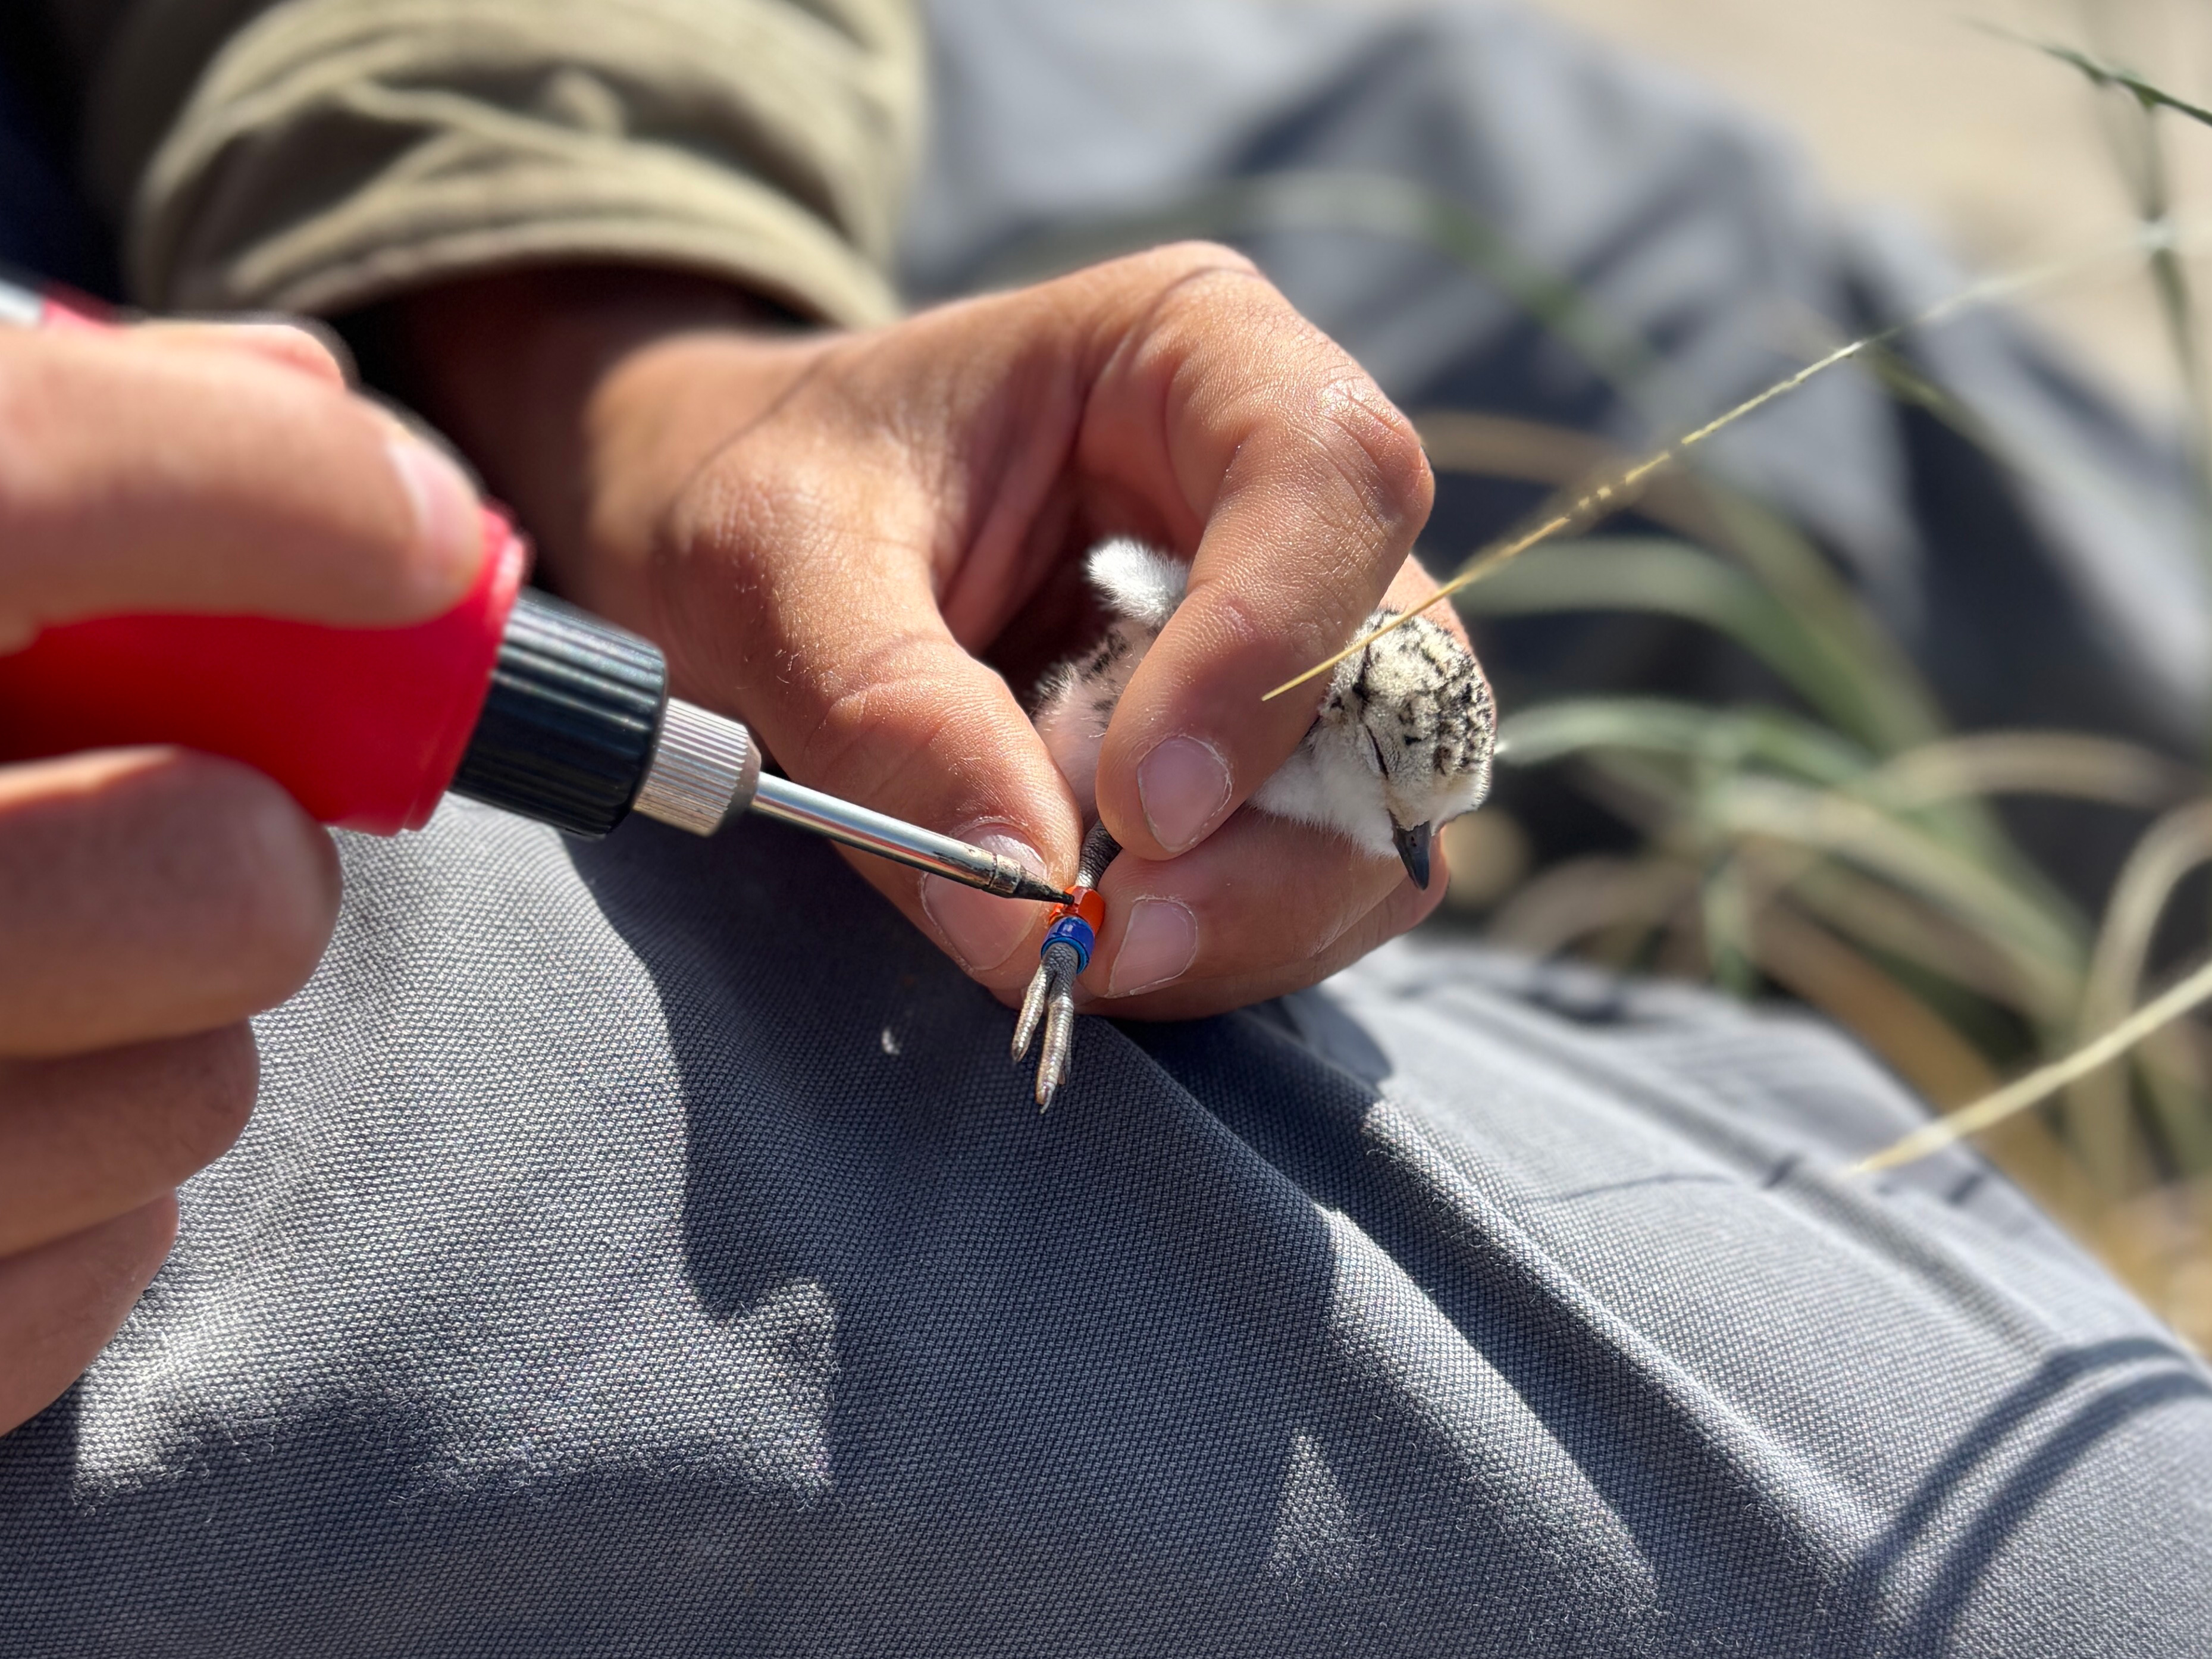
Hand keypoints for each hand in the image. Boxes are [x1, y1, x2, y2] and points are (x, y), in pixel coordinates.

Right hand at [0, 317, 482, 1434]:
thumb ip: (35, 435)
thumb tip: (310, 404)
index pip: (18, 489)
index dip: (265, 487)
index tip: (417, 523)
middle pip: (217, 873)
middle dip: (256, 831)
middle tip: (181, 802)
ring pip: (199, 1089)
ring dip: (166, 1018)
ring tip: (10, 971)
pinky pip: (113, 1258)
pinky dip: (87, 1188)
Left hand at [388, 247, 1455, 1016]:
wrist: (730, 531)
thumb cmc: (752, 487)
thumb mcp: (768, 564)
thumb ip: (889, 713)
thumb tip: (1023, 905)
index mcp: (1189, 351)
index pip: (1331, 475)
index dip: (1265, 655)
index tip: (1136, 809)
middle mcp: (1281, 491)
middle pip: (1396, 675)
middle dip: (1267, 844)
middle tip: (1102, 941)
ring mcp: (1293, 639)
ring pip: (1378, 807)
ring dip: (1245, 916)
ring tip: (1076, 947)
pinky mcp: (1267, 764)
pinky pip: (1315, 881)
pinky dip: (1218, 943)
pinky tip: (1095, 937)